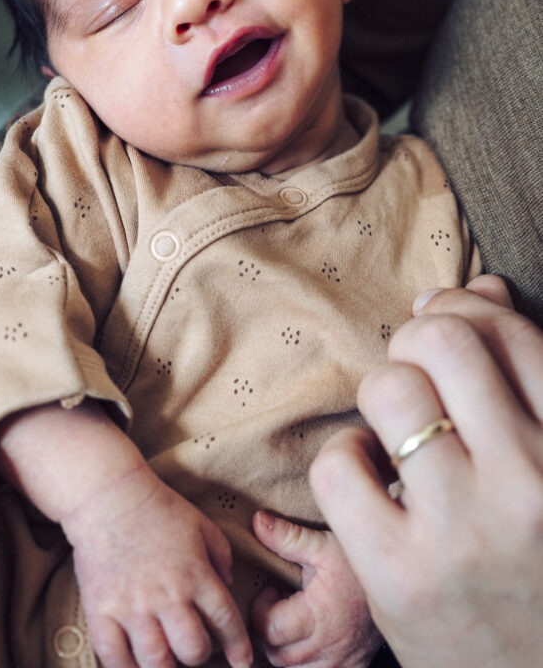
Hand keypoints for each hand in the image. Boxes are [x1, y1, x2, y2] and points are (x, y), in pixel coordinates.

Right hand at [0, 400, 251, 667]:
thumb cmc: (158, 507)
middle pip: (192, 651)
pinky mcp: (101, 612)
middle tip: (193, 650)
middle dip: (198, 656)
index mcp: (196, 574)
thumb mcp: (200, 524)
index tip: (241, 661)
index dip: (238, 647)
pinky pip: (114, 658)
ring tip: (167, 658)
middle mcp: (167, 596)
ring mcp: (132, 607)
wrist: (108, 496)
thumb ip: (221, 555)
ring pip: (156, 662)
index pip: (226, 622)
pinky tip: (135, 663)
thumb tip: (228, 583)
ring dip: (166, 667)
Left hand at [250, 512, 380, 667]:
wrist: (405, 582)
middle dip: (268, 629)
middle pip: (276, 655)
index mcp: (318, 618)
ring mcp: (340, 663)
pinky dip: (307, 660)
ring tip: (294, 618)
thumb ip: (289, 537)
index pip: (270, 630)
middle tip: (279, 604)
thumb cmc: (361, 565)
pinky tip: (312, 636)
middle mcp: (328, 649)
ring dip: (286, 647)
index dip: (261, 610)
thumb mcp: (325, 545)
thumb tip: (259, 522)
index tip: (270, 591)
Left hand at [310, 275, 542, 667]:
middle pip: (440, 342)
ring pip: (387, 391)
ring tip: (393, 434)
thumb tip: (481, 283)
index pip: (507, 332)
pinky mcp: (400, 579)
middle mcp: (532, 485)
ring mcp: (465, 533)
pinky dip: (345, 461)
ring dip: (379, 399)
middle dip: (414, 342)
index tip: (443, 324)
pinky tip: (371, 483)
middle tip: (414, 376)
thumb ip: (528, 378)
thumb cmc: (542, 563)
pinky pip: (340, 465)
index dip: (464, 311)